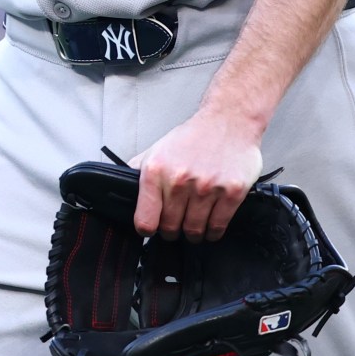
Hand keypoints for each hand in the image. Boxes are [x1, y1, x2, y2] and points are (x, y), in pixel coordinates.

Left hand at [134, 105, 263, 239]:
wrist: (228, 121)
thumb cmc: (193, 137)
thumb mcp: (158, 149)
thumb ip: (139, 171)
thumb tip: (123, 189)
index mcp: (156, 171)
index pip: (145, 220)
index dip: (147, 229)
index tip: (152, 228)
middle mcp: (179, 180)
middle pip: (170, 228)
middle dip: (171, 231)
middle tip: (175, 226)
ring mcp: (206, 187)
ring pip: (194, 231)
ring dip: (192, 234)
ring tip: (192, 226)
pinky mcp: (231, 193)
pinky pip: (217, 226)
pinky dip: (212, 232)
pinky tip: (210, 226)